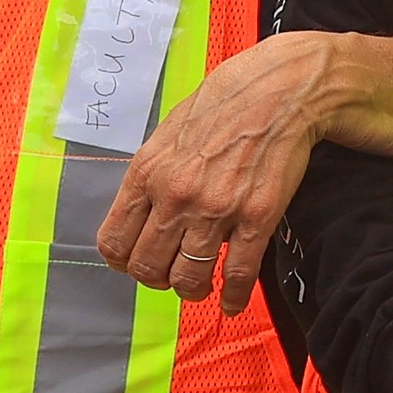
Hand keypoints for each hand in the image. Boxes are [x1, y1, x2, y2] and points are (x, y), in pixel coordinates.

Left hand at [98, 31, 392, 313]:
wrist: (278, 90)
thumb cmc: (224, 105)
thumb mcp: (169, 133)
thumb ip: (153, 175)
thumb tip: (144, 212)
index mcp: (147, 172)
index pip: (114, 242)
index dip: (124, 262)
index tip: (138, 263)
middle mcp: (176, 195)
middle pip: (147, 267)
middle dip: (157, 279)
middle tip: (172, 275)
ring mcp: (216, 209)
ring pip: (188, 278)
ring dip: (192, 290)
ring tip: (201, 287)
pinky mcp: (256, 217)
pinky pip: (238, 274)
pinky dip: (233, 297)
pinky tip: (233, 303)